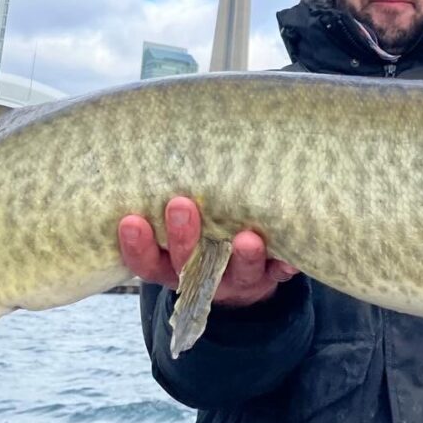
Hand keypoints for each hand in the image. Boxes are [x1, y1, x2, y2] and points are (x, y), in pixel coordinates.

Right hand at [118, 197, 298, 306]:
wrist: (242, 279)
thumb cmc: (201, 236)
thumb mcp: (180, 226)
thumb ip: (169, 201)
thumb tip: (158, 142)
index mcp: (171, 267)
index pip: (146, 262)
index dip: (137, 246)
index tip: (130, 220)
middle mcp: (202, 276)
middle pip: (189, 264)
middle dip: (184, 237)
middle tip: (181, 205)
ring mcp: (237, 279)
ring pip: (238, 272)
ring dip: (243, 256)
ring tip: (247, 238)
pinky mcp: (270, 276)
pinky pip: (279, 273)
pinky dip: (285, 266)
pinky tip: (292, 259)